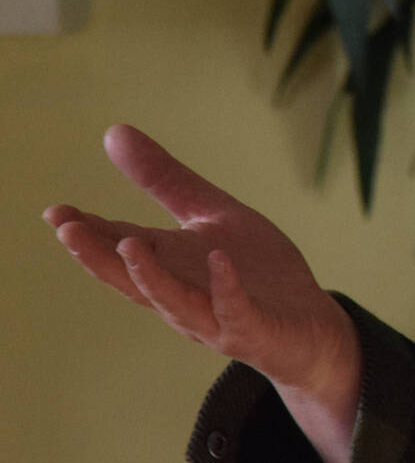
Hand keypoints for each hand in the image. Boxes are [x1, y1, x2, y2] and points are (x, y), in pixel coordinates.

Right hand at [44, 124, 361, 411]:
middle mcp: (183, 295)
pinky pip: (235, 310)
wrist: (311, 325)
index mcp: (171, 264)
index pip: (122, 246)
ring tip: (128, 244)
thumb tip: (114, 132)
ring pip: (173, 301)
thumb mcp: (212, 215)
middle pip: (133, 278)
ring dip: (150, 276)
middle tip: (67, 229)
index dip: (89, 232)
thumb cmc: (256, 270)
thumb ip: (166, 181)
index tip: (55, 212)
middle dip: (99, 257)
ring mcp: (214, 317)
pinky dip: (224, 287)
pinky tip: (218, 257)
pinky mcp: (252, 330)